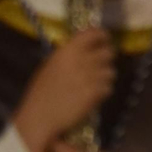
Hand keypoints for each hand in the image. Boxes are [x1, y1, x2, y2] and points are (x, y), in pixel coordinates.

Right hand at [12, 28, 114, 151]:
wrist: (39, 117)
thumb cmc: (40, 93)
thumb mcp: (50, 66)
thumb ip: (67, 55)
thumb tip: (85, 48)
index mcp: (67, 51)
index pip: (93, 33)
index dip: (102, 36)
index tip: (104, 40)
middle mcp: (80, 60)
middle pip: (108, 52)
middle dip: (106, 59)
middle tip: (101, 65)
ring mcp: (89, 76)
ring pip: (111, 71)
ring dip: (105, 77)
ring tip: (96, 84)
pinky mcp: (95, 93)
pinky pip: (108, 87)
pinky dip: (103, 92)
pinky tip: (94, 96)